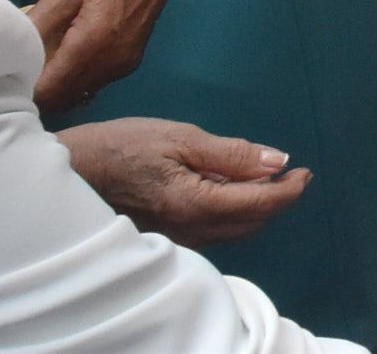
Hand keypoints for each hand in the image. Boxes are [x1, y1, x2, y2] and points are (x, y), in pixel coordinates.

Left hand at [30, 0, 195, 112]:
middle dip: (41, 91)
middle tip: (26, 67)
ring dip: (60, 87)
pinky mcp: (130, 63)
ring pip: (80, 95)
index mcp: (90, 46)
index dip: (27, 88)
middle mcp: (108, 65)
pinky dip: (78, 80)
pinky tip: (73, 57)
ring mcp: (122, 67)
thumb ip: (40, 21)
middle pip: (64, 100)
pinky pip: (95, 84)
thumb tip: (14, 49)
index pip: (49, 91)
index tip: (14, 73)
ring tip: (48, 61)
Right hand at [57, 119, 310, 244]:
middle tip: (287, 171)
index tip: (306, 172)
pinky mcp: (166, 235)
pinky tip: (225, 185)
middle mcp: (189, 230)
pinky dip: (231, 211)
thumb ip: (233, 154)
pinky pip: (212, 231)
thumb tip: (278, 161)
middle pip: (252, 223)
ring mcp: (177, 237)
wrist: (70, 170)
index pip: (261, 205)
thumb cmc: (123, 147)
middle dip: (277, 199)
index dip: (291, 190)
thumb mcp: (181, 138)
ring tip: (256, 174)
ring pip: (234, 230)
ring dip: (255, 207)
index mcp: (195, 204)